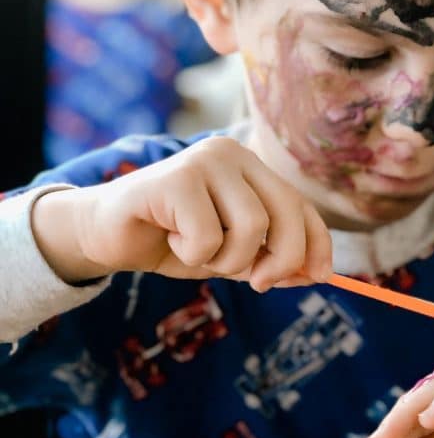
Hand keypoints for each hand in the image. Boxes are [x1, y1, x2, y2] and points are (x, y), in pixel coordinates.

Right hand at [31, 136, 332, 289]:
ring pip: (250, 227)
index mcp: (251, 168)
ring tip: (198, 252)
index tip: (319, 277)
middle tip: (258, 284)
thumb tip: (316, 274)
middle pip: (285, 212)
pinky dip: (192, 254)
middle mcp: (231, 154)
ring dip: (227, 260)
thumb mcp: (233, 255)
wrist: (111, 236)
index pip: (301, 204)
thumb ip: (271, 260)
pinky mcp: (174, 178)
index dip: (317, 243)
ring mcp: (202, 160)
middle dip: (282, 259)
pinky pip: (207, 235)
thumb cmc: (176, 241)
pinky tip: (171, 239)